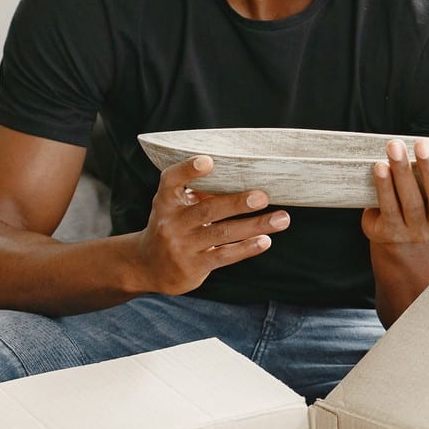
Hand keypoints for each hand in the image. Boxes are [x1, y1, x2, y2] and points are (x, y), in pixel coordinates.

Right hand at [132, 157, 286, 294]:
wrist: (147, 266)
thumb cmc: (172, 226)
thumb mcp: (176, 207)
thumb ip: (201, 193)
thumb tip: (246, 178)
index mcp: (165, 201)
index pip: (172, 180)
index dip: (188, 169)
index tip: (208, 161)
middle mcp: (171, 222)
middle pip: (207, 209)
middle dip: (237, 202)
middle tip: (263, 196)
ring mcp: (181, 246)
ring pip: (222, 233)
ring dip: (255, 226)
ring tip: (282, 219)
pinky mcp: (193, 266)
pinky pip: (224, 255)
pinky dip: (247, 247)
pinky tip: (265, 240)